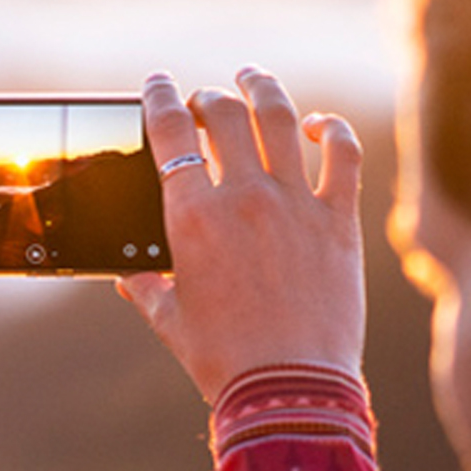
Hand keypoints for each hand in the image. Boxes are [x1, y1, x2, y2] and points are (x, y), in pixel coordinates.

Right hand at [118, 68, 364, 400]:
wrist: (290, 390)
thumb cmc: (224, 360)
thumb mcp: (170, 320)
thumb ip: (145, 287)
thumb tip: (128, 273)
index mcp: (192, 218)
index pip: (168, 132)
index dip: (160, 96)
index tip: (158, 84)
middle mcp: (243, 198)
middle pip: (222, 113)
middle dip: (207, 97)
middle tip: (205, 101)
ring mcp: (295, 204)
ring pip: (279, 116)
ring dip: (263, 88)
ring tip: (253, 79)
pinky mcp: (338, 220)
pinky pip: (343, 154)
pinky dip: (331, 129)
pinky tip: (319, 126)